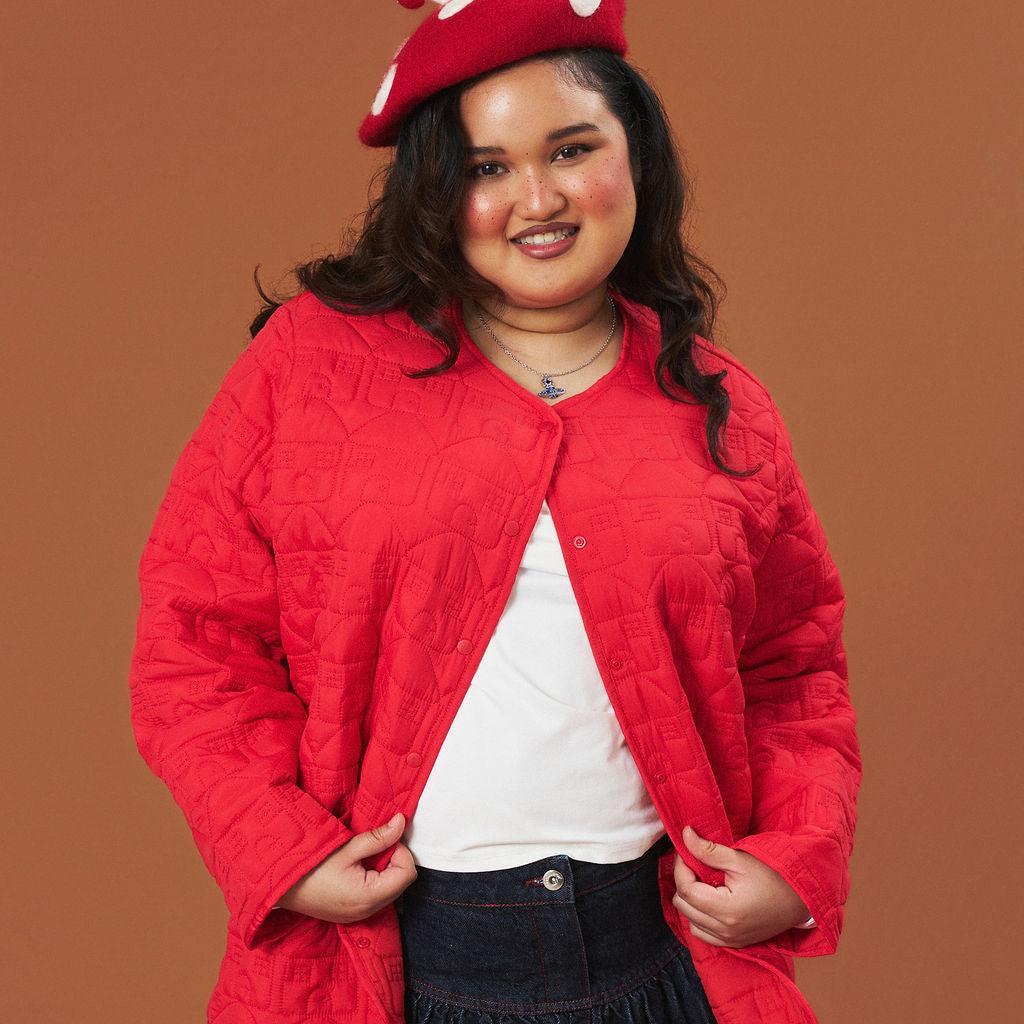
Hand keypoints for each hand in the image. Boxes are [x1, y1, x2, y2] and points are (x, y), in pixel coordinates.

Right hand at [275, 813, 417, 924]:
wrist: (281, 887)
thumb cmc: (311, 867)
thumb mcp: (347, 848)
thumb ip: (378, 838)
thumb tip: (401, 822)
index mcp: (370, 896)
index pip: (407, 872)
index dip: (400, 851)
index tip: (384, 839)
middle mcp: (369, 911)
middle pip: (401, 882)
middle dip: (394, 859)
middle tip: (374, 845)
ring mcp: (360, 915)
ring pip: (390, 888)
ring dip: (384, 869)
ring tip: (363, 856)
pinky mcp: (352, 913)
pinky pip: (376, 896)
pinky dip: (374, 879)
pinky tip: (357, 869)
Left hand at [672, 825, 810, 947]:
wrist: (801, 900)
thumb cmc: (773, 876)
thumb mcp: (740, 859)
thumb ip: (709, 850)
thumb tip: (685, 835)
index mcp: (726, 910)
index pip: (685, 890)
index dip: (680, 868)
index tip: (685, 852)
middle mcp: (725, 930)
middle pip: (683, 906)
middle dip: (684, 882)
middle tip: (694, 864)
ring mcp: (730, 940)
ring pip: (690, 922)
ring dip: (690, 902)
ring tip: (703, 882)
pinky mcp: (734, 943)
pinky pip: (704, 934)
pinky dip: (700, 918)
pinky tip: (710, 900)